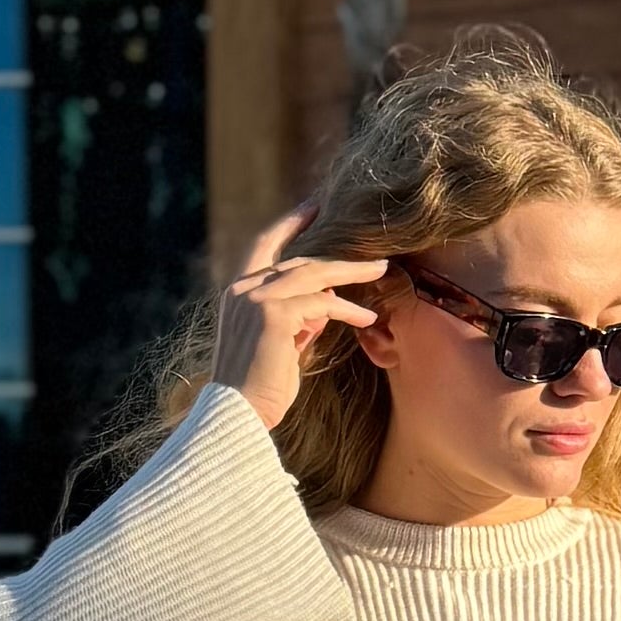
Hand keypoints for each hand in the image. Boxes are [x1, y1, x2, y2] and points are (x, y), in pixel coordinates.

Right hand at [210, 204, 386, 432]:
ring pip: (314, 275)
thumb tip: (327, 303)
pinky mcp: (274, 315)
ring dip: (352, 274)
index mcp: (238, 293)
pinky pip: (322, 304)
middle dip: (341, 259)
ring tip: (382, 273)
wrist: (239, 412)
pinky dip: (348, 310)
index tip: (313, 207)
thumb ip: (300, 318)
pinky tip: (368, 319)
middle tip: (375, 258)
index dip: (289, 225)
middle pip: (300, 261)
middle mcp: (243, 289)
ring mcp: (256, 299)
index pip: (264, 246)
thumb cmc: (261, 386)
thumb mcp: (283, 343)